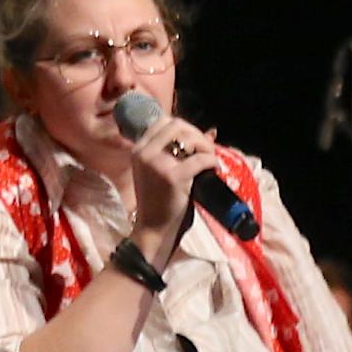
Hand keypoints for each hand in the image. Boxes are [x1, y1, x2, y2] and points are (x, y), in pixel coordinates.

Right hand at [117, 108, 216, 247]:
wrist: (153, 229)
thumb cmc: (159, 202)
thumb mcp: (164, 171)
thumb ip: (182, 151)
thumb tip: (211, 131)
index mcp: (138, 150)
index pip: (164, 122)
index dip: (185, 128)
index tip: (195, 143)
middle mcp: (143, 153)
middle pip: (177, 125)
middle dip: (197, 135)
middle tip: (206, 151)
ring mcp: (156, 164)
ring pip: (189, 138)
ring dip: (206, 146)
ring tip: (209, 161)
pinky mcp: (172, 176)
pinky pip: (200, 159)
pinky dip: (211, 162)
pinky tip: (213, 169)